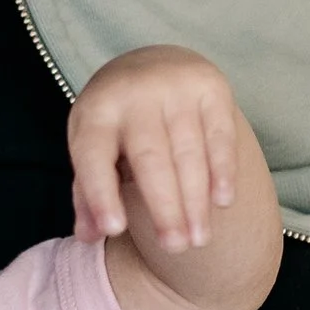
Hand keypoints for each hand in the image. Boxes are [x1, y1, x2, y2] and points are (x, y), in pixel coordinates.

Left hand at [70, 45, 244, 255]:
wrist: (153, 63)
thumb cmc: (116, 121)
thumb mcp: (91, 144)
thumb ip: (87, 191)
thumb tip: (87, 235)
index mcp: (95, 109)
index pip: (94, 154)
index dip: (101, 192)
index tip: (113, 230)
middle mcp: (134, 93)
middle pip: (150, 157)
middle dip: (164, 206)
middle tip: (175, 247)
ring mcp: (175, 87)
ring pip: (188, 152)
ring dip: (196, 200)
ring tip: (199, 239)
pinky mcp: (210, 87)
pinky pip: (219, 136)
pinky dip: (222, 170)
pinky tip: (222, 201)